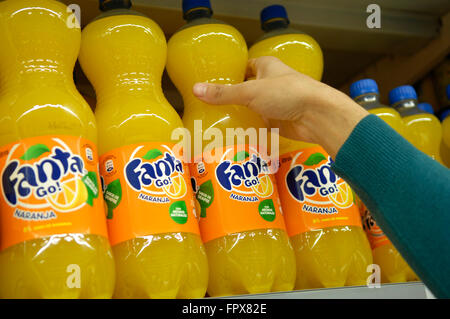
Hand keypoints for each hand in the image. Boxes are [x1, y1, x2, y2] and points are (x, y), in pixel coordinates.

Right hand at [192, 56, 367, 157]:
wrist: (317, 116)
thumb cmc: (289, 94)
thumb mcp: (250, 92)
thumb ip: (224, 93)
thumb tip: (197, 90)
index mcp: (266, 67)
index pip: (243, 67)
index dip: (228, 74)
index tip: (210, 84)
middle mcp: (270, 83)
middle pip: (245, 91)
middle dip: (230, 99)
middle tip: (208, 107)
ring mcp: (274, 103)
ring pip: (251, 109)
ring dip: (238, 116)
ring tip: (215, 123)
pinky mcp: (278, 121)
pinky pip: (258, 124)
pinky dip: (248, 129)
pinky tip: (233, 135)